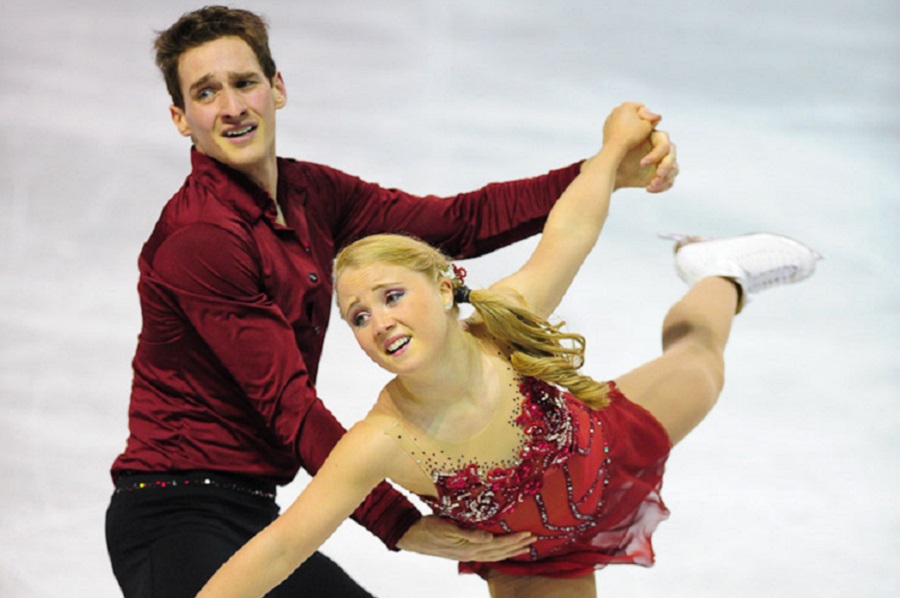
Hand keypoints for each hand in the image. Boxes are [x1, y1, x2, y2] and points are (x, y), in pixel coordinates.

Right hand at [395, 515, 533, 561]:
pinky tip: (502, 550)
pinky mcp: (463, 551)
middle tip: (533, 539)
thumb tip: (490, 537)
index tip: (528, 534)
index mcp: (470, 547)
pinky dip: (497, 553)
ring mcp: (467, 553)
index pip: (498, 544)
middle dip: (517, 545)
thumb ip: (470, 534)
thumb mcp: (449, 528)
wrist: (412, 535)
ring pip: (494, 554)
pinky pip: (486, 554)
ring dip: (510, 550)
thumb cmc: (430, 528)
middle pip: (500, 551)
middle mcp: (471, 552)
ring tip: (524, 547)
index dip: (514, 540)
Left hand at [602, 101, 658, 150]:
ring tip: (633, 136)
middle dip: (638, 121)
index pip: (642, 107)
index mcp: (627, 105)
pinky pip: (617, 127)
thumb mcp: (648, 126)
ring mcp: (610, 118)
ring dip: (629, 126)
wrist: (615, 148)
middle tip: (641, 132)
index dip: (648, 117)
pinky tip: (625, 138)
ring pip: (625, 120)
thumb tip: (657, 116)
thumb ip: (654, 119)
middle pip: (633, 113)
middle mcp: (617, 109)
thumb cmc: (631, 136)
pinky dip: (621, 130)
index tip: (647, 126)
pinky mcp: (606, 127)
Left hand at [614, 107, 678, 192]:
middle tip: (656, 176)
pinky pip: (669, 182)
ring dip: (664, 179)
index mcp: (655, 138)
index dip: (657, 154)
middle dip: (665, 167)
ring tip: (650, 186)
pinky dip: (661, 187)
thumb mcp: (626, 134)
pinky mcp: (658, 176)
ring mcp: (661, 163)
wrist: (609, 169)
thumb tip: (657, 116)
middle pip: (672, 157)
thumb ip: (642, 122)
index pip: (665, 145)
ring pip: (674, 170)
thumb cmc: (615, 150)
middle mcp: (661, 150)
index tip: (642, 164)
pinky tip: (649, 188)